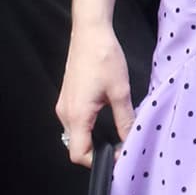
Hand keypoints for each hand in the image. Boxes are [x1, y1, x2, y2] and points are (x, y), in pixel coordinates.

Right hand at [56, 22, 134, 166]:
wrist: (90, 32)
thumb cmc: (103, 57)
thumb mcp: (120, 91)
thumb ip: (125, 120)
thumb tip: (131, 140)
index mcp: (77, 115)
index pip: (79, 154)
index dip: (98, 162)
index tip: (118, 157)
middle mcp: (65, 113)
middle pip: (76, 147)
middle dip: (97, 154)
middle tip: (120, 149)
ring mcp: (64, 105)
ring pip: (76, 135)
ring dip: (93, 141)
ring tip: (116, 137)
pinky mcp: (67, 98)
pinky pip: (75, 123)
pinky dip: (89, 129)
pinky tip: (105, 121)